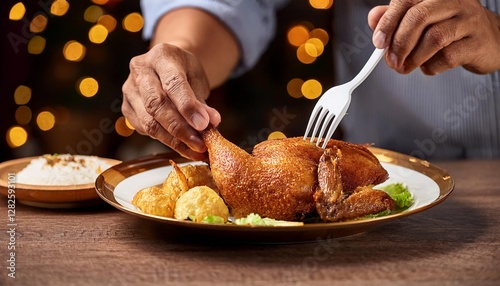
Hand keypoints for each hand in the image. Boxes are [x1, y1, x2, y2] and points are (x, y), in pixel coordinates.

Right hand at [122, 43, 220, 159]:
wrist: (168, 67)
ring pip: (149, 122)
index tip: (204, 125)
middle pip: (157, 105)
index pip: (173, 83)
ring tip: (195, 150)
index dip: (188, 106)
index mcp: (162, 55)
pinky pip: (144, 129)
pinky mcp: (126, 107)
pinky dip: (165, 141)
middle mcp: (140, 69)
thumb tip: (211, 123)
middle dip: (180, 128)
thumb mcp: (198, 80)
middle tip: (200, 144)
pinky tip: (183, 146)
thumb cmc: (186, 73)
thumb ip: (202, 102)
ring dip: (174, 140)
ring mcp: (129, 89)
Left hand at [369, 0, 499, 74]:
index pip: (405, 0)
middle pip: (418, 17)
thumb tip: (374, 19)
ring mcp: (468, 20)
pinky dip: (430, 67)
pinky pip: (448, 57)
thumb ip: (396, 17)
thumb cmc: (451, 28)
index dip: (388, 22)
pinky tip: (427, 67)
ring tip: (405, 67)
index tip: (378, 42)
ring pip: (434, 38)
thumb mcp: (421, 18)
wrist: (488, 39)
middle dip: (399, 44)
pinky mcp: (476, 43)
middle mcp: (453, 1)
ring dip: (413, 58)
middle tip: (392, 61)